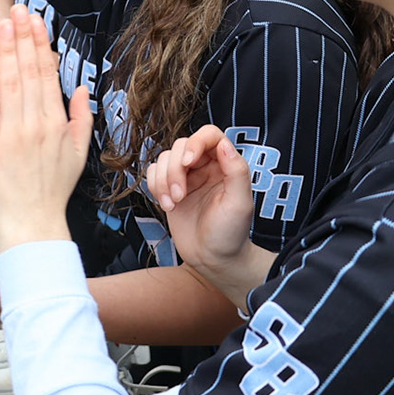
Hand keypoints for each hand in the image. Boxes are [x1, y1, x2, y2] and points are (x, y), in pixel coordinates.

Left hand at [0, 4, 88, 249]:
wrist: (32, 222)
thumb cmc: (53, 189)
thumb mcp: (79, 153)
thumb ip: (82, 118)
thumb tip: (81, 88)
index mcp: (56, 123)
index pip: (47, 74)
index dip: (40, 45)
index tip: (35, 21)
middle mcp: (35, 124)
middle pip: (28, 72)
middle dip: (23, 37)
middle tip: (18, 10)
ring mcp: (11, 133)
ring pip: (8, 83)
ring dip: (5, 51)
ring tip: (2, 24)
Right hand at [144, 126, 266, 303]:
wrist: (212, 259)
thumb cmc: (230, 233)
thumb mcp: (240, 203)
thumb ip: (236, 171)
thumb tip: (224, 144)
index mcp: (225, 165)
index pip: (209, 135)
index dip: (195, 142)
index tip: (190, 162)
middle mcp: (205, 166)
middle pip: (181, 146)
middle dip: (175, 170)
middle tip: (180, 196)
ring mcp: (186, 177)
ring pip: (165, 158)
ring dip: (163, 180)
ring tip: (173, 203)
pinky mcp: (169, 188)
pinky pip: (153, 172)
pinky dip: (155, 186)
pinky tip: (166, 205)